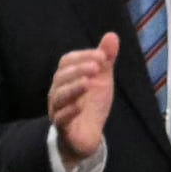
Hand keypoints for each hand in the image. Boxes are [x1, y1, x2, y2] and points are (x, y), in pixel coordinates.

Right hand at [46, 34, 120, 166]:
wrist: (87, 136)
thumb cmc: (90, 103)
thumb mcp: (101, 79)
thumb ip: (105, 59)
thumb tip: (112, 35)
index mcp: (66, 77)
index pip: (68, 61)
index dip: (84, 56)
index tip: (102, 55)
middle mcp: (58, 91)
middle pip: (62, 77)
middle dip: (79, 70)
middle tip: (96, 67)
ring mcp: (58, 109)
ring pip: (59, 97)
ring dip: (73, 88)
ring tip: (87, 83)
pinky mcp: (63, 128)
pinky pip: (60, 119)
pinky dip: (69, 112)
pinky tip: (79, 107)